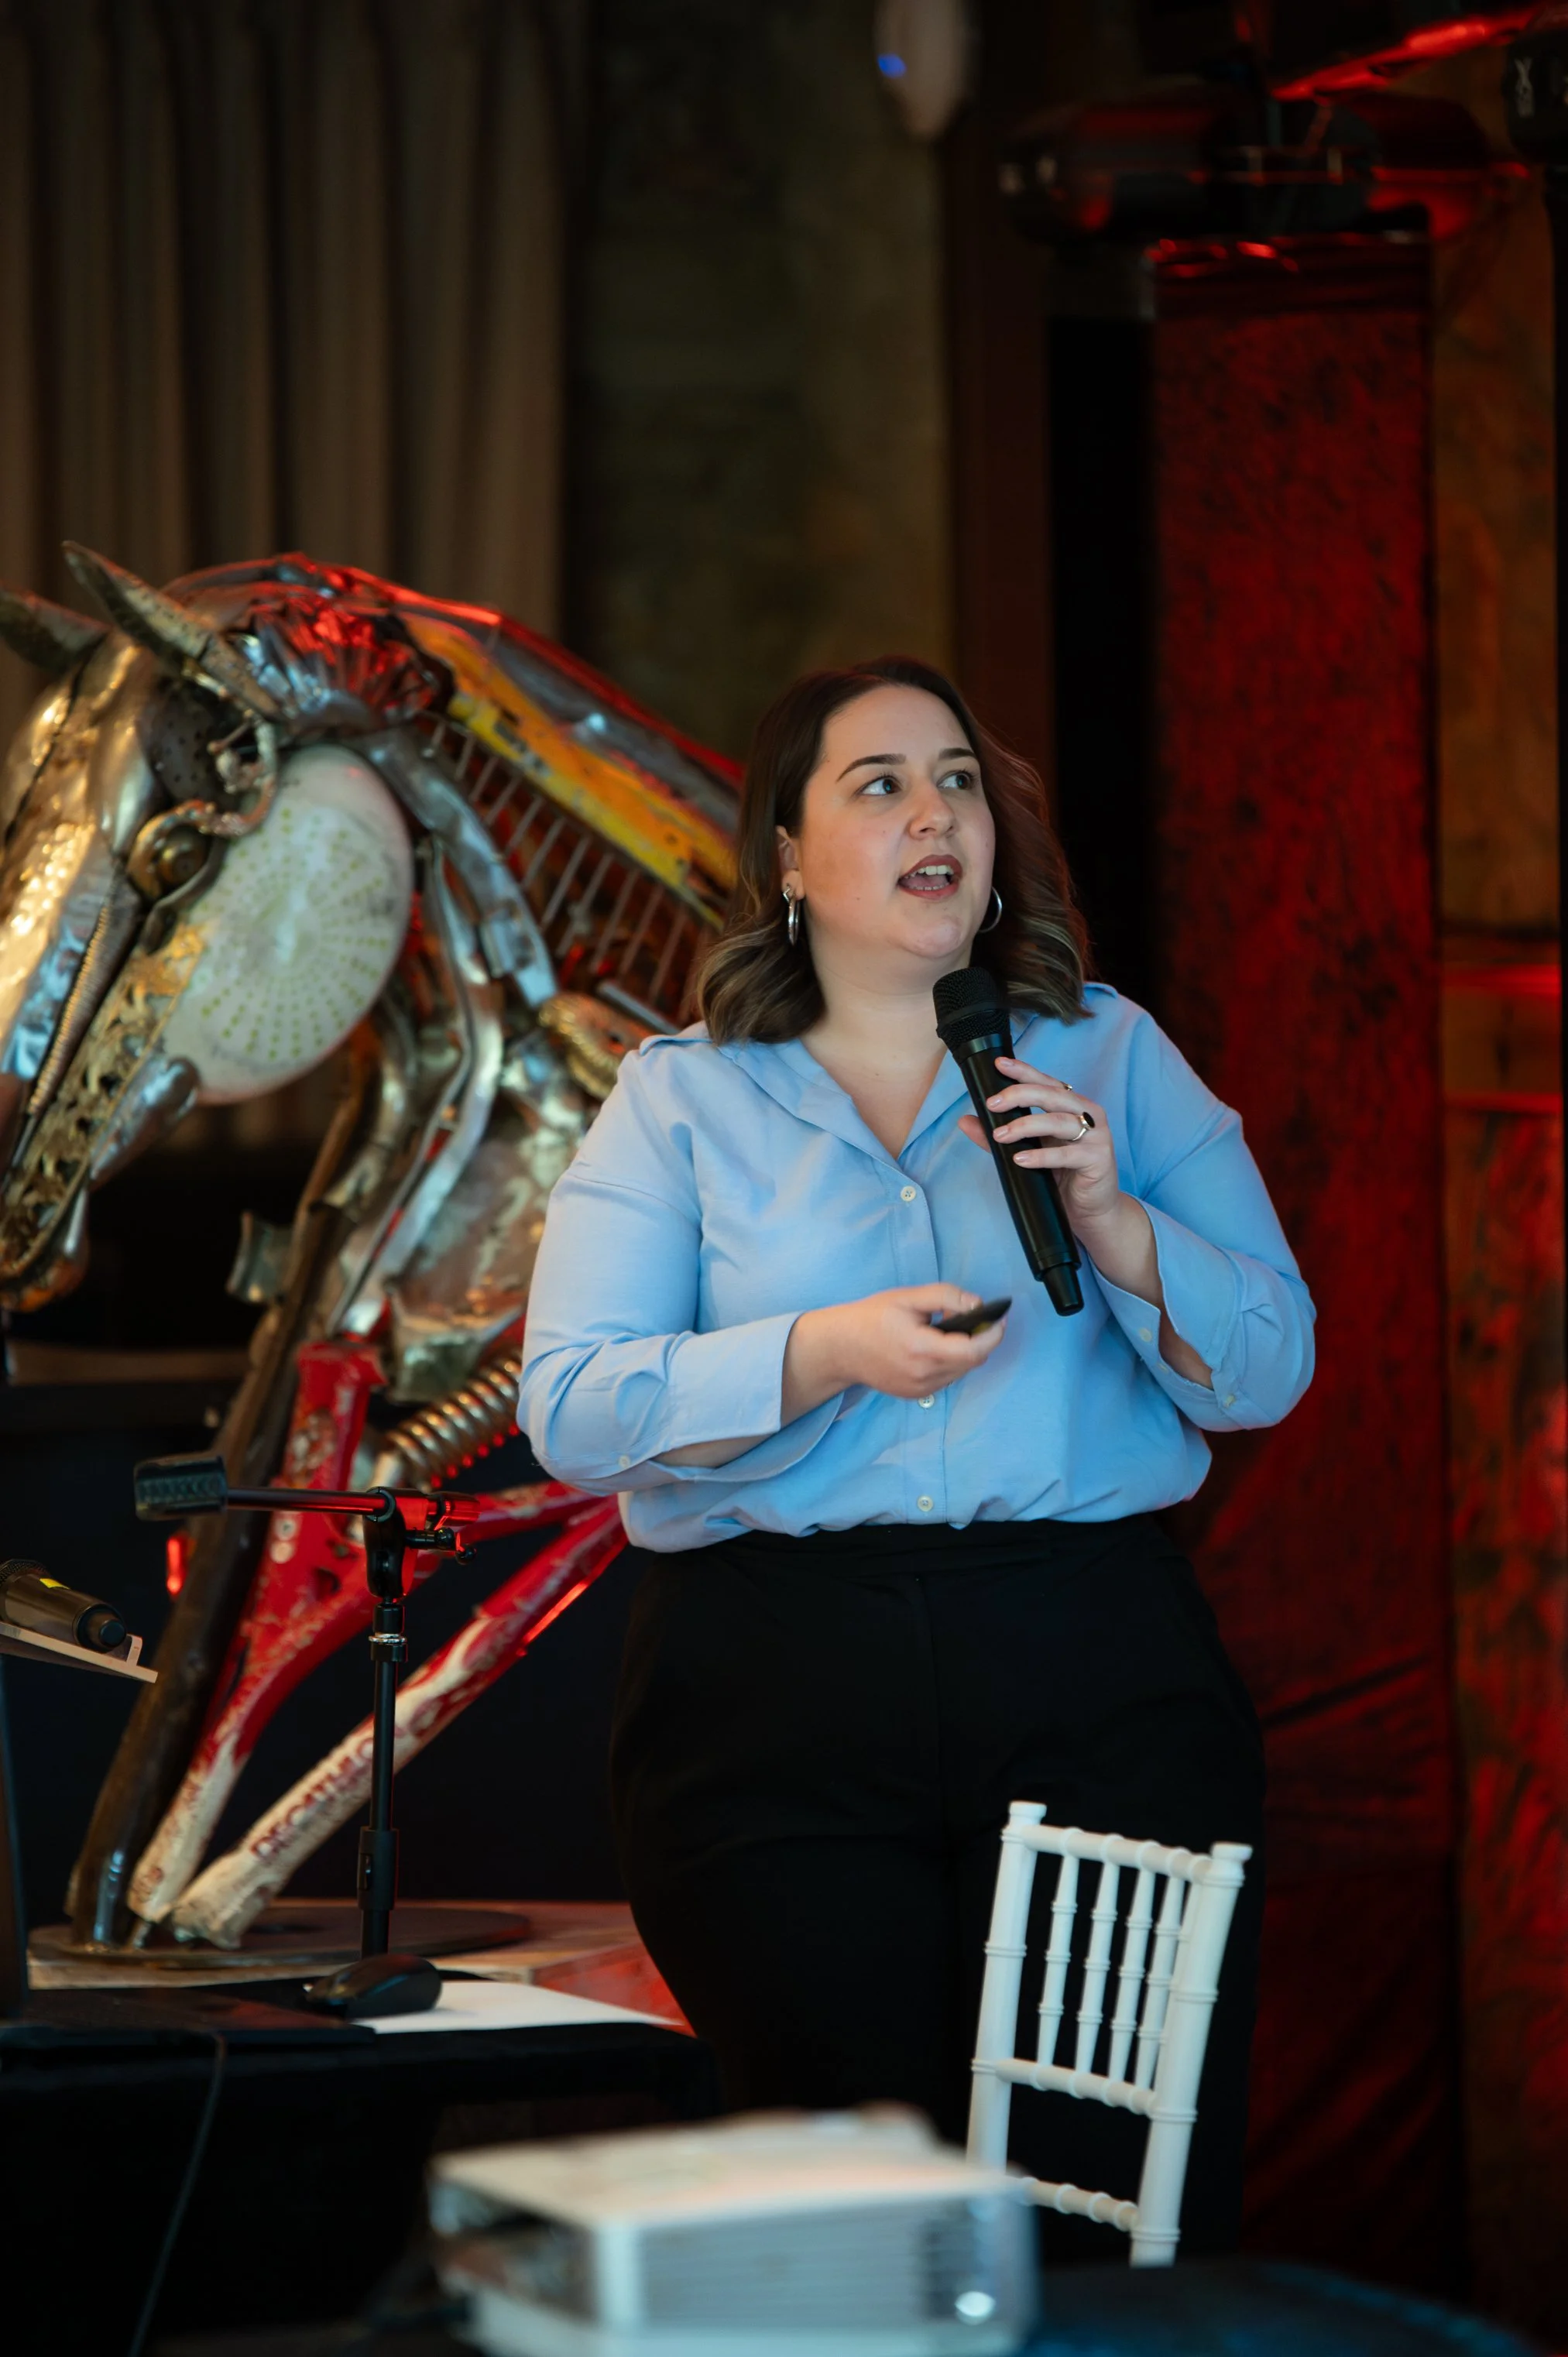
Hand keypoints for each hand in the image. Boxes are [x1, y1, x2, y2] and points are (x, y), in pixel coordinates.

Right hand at [783, 1283, 1005, 1415]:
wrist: (840, 1348)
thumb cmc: (871, 1318)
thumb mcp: (908, 1297)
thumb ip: (947, 1297)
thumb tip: (978, 1304)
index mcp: (922, 1350)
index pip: (974, 1350)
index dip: (993, 1335)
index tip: (999, 1319)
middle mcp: (924, 1376)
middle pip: (972, 1361)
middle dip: (980, 1339)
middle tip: (974, 1318)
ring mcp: (920, 1389)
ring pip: (961, 1371)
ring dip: (965, 1351)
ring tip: (950, 1331)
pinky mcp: (915, 1395)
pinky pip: (946, 1378)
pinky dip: (950, 1362)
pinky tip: (935, 1346)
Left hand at [958, 1055, 1121, 1236]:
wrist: (1091, 1210)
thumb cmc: (1063, 1176)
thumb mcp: (1029, 1152)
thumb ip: (1000, 1136)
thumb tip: (965, 1120)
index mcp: (1072, 1106)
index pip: (1046, 1082)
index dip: (1024, 1071)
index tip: (999, 1064)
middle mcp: (1088, 1114)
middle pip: (1052, 1095)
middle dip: (1020, 1095)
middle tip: (992, 1104)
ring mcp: (1096, 1136)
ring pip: (1058, 1121)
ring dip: (1026, 1126)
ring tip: (1001, 1135)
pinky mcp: (1099, 1159)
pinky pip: (1067, 1154)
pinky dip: (1041, 1156)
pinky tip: (1021, 1159)